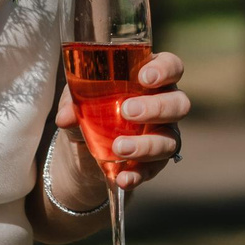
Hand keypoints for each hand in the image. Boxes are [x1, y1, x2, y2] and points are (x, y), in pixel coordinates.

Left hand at [51, 51, 190, 195]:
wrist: (84, 147)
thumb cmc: (90, 108)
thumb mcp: (78, 100)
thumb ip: (73, 102)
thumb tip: (66, 117)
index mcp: (150, 78)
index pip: (172, 67)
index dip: (165, 70)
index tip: (144, 77)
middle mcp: (165, 104)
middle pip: (179, 103)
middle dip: (156, 108)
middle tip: (128, 111)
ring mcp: (164, 134)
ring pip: (170, 139)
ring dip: (146, 145)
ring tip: (119, 148)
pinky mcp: (156, 161)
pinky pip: (155, 169)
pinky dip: (138, 174)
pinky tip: (122, 178)